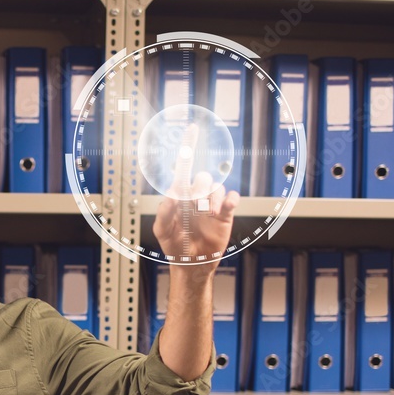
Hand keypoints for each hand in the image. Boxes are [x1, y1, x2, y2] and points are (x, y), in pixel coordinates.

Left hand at [152, 123, 238, 267]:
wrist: (192, 264)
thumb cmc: (174, 247)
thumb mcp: (162, 231)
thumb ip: (164, 213)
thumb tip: (171, 195)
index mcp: (180, 196)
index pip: (184, 167)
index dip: (188, 148)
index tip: (192, 130)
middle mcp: (196, 196)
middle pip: (202, 176)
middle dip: (199, 189)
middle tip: (195, 207)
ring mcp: (211, 204)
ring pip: (216, 187)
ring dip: (211, 200)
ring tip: (207, 216)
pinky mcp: (224, 214)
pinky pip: (231, 198)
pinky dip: (229, 199)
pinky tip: (223, 208)